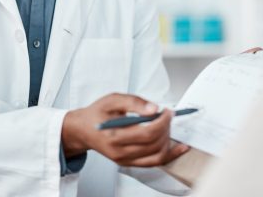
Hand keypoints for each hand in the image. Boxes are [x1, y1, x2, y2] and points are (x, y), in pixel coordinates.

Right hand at [61, 93, 188, 166]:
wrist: (83, 129)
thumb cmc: (97, 113)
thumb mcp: (113, 99)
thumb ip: (134, 102)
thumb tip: (154, 108)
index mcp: (114, 136)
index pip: (146, 133)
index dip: (162, 121)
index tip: (167, 111)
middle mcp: (120, 152)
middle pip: (154, 144)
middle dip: (166, 128)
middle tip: (168, 115)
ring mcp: (125, 160)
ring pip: (157, 156)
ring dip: (168, 140)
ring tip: (167, 125)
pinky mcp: (129, 163)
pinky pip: (154, 163)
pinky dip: (169, 155)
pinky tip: (179, 147)